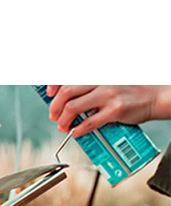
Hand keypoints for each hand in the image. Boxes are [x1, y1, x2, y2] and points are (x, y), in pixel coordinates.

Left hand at [46, 85, 170, 135]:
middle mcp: (102, 81)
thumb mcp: (110, 80)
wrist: (156, 96)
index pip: (69, 76)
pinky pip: (87, 123)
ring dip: (63, 121)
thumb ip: (91, 85)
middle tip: (54, 116)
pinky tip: (76, 132)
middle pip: (66, 92)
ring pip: (72, 108)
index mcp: (99, 73)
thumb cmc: (131, 90)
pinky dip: (77, 130)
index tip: (49, 94)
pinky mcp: (114, 111)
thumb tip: (67, 97)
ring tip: (63, 127)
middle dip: (54, 107)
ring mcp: (108, 95)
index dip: (54, 85)